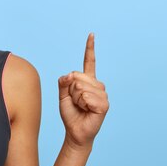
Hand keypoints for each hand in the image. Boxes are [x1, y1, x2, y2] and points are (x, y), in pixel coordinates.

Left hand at [58, 33, 109, 150]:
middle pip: (76, 77)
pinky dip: (82, 104)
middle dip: (70, 90)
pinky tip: (87, 110)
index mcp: (87, 80)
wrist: (75, 131)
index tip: (91, 34)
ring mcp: (102, 94)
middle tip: (76, 102)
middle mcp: (97, 85)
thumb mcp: (62, 95)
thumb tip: (70, 75)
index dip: (90, 48)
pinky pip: (86, 97)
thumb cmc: (70, 113)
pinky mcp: (104, 104)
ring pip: (80, 87)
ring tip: (82, 107)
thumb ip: (63, 82)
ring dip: (76, 99)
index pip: (89, 61)